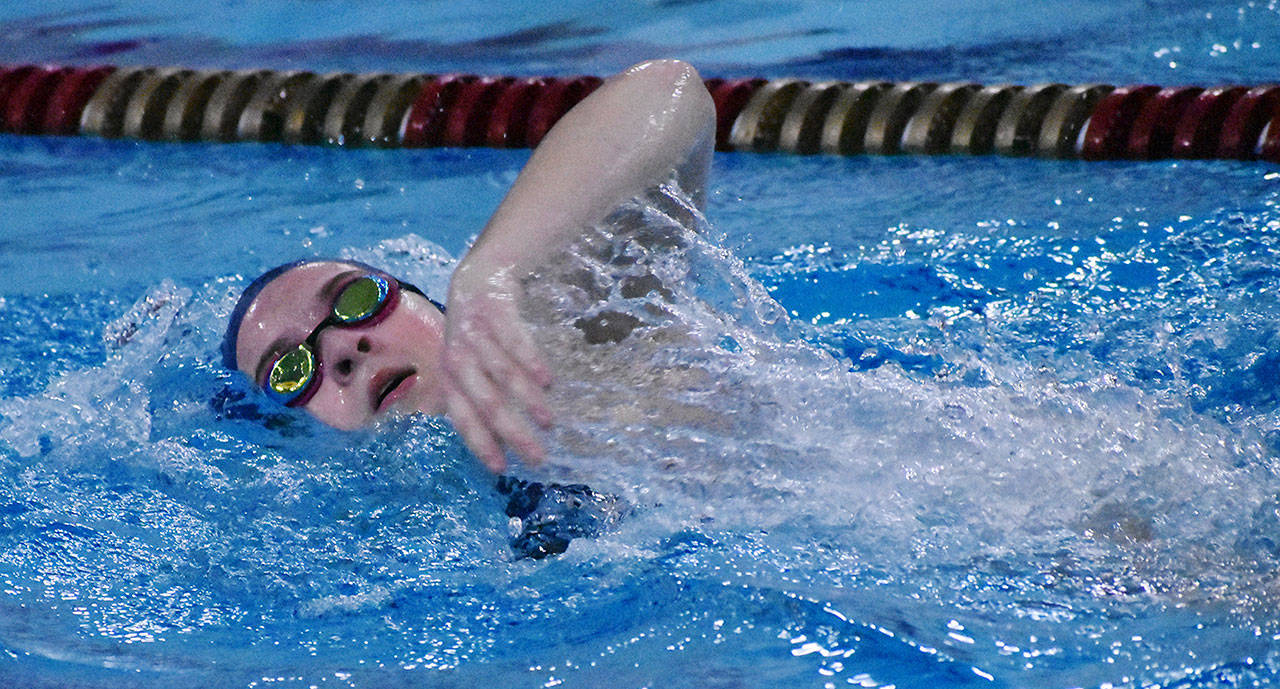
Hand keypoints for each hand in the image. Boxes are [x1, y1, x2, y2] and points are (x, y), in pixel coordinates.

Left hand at [440, 266, 552, 471]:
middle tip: (538, 457)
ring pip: (502, 375)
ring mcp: (476, 334)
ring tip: (548, 422)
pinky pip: (514, 342)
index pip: (463, 417)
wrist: (478, 277)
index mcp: (450, 377)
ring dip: (527, 401)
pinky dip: (531, 362)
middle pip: (487, 403)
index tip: (503, 468)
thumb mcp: (466, 363)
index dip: (481, 443)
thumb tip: (493, 440)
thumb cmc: (476, 332)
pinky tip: (548, 381)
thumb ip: (474, 395)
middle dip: (513, 433)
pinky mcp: (494, 313)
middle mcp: (458, 358)